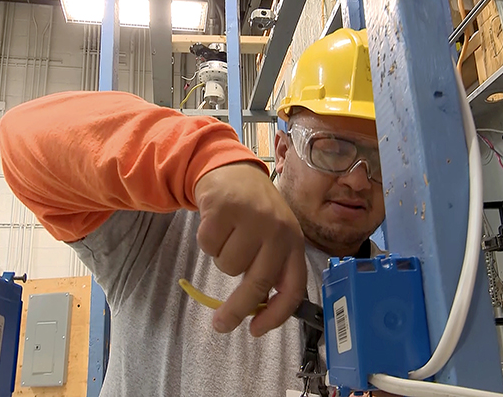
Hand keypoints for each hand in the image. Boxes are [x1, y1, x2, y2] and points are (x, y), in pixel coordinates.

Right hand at [194, 162, 306, 336]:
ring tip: (229, 236)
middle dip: (237, 310)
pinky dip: (207, 241)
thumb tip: (256, 309)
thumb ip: (270, 267)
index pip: (293, 287)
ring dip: (222, 258)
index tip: (256, 330)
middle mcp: (278, 230)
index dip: (276, 314)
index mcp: (294, 242)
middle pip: (258, 283)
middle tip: (221, 325)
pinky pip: (209, 246)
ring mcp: (253, 218)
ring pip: (228, 266)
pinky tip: (217, 223)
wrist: (234, 171)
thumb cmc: (255, 213)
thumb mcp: (273, 237)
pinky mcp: (226, 208)